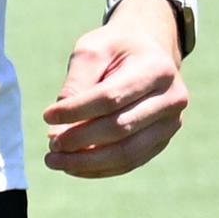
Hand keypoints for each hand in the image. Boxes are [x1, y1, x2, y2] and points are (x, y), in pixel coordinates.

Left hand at [44, 0, 190, 176]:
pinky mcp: (162, 140)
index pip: (111, 98)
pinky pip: (130, 162)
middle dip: (80, 140)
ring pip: (127, 153)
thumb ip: (76, 83)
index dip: (76, 111)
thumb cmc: (115, 48)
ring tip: (55, 160)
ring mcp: (170, 123)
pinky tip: (73, 167)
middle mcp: (172, 98)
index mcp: (157, 69)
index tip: (46, 116)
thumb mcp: (92, 51)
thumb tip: (58, 127)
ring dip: (87, 162)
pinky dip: (99, 168)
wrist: (148, 51)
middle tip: (50, 144)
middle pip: (121, 128)